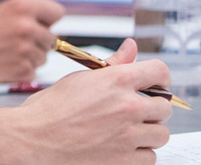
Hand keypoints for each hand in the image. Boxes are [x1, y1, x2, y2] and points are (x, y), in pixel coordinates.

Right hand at [0, 0, 63, 83]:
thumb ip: (23, 12)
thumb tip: (44, 18)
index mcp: (22, 7)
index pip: (56, 12)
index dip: (48, 19)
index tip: (42, 23)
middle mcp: (27, 27)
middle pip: (51, 37)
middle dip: (39, 39)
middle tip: (18, 40)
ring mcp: (26, 50)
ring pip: (43, 55)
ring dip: (31, 55)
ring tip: (9, 51)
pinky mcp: (23, 70)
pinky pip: (34, 70)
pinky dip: (23, 68)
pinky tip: (6, 62)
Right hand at [14, 39, 170, 163]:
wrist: (36, 138)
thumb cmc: (51, 108)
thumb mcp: (80, 78)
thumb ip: (112, 65)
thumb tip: (131, 47)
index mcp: (115, 81)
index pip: (159, 72)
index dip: (159, 76)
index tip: (156, 82)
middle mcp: (127, 107)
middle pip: (164, 107)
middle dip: (153, 107)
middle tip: (135, 109)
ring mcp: (129, 136)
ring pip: (161, 134)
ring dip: (149, 131)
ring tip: (128, 129)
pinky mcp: (126, 161)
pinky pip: (151, 156)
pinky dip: (141, 152)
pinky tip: (122, 146)